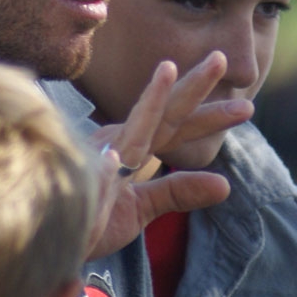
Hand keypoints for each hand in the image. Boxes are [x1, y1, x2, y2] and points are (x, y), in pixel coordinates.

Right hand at [84, 53, 253, 259]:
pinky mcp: (79, 182)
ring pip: (130, 128)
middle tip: (220, 58)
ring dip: (149, 100)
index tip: (247, 106)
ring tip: (167, 70)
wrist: (50, 238)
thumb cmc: (95, 219)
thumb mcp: (145, 208)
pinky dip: (101, 167)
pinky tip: (112, 157)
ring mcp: (99, 158)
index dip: (211, 116)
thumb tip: (226, 185)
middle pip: (164, 113)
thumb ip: (179, 192)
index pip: (179, 126)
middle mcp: (120, 142)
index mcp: (136, 145)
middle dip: (192, 86)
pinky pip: (92, 174)